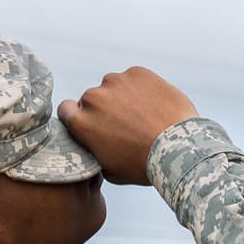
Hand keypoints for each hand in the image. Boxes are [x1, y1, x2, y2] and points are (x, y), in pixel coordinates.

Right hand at [58, 67, 197, 185]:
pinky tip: (155, 107)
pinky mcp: (138, 73)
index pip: (66, 109)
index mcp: (81, 122)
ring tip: (144, 117)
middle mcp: (93, 98)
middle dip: (105, 109)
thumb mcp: (109, 170)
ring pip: (114, 87)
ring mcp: (116, 82)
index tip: (92, 123)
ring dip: (123, 97)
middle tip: (126, 125)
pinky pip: (135, 79)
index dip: (78, 116)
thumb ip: (93, 151)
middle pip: (93, 99)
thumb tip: (92, 144)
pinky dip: (142, 89)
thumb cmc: (142, 165)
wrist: (177, 148)